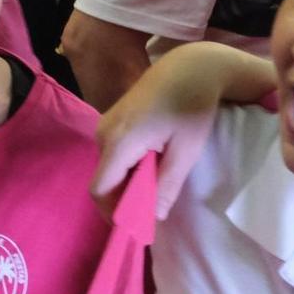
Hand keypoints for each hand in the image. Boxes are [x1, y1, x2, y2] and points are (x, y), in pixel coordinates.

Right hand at [92, 44, 245, 216]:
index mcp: (118, 143)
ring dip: (128, 182)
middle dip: (124, 199)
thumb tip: (154, 216)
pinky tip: (152, 164)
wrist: (189, 67)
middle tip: (153, 210)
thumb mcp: (186, 151)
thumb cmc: (192, 107)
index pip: (101, 189)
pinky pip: (113, 153)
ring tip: (157, 186)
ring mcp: (105, 125)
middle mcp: (103, 134)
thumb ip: (167, 185)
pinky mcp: (112, 120)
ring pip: (109, 167)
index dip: (115, 212)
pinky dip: (128, 167)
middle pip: (104, 179)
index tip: (138, 226)